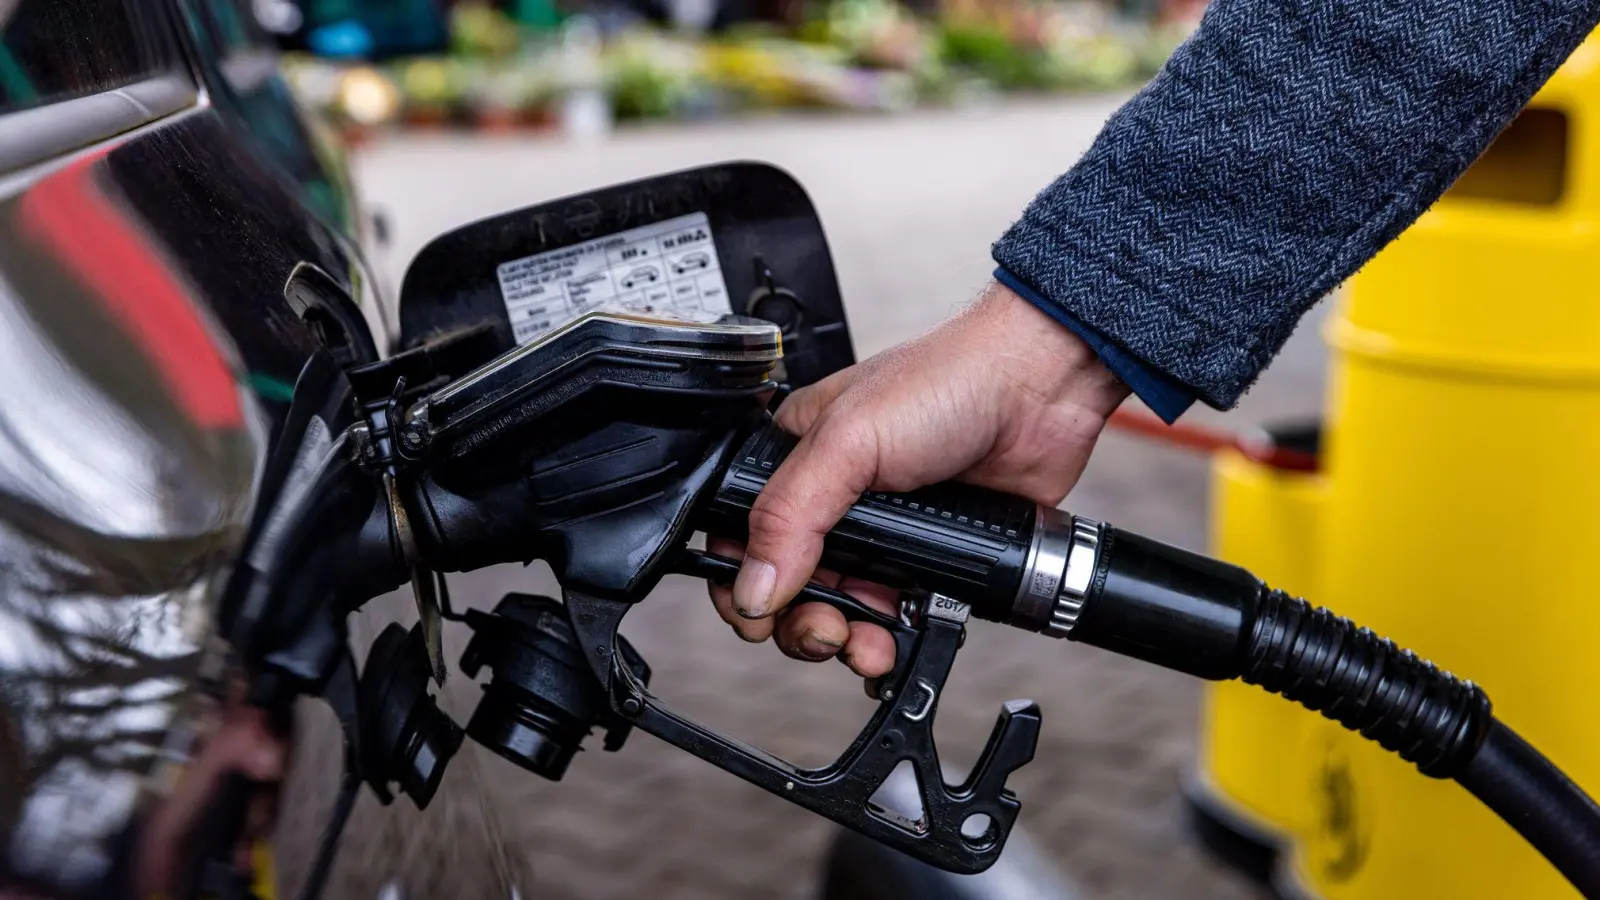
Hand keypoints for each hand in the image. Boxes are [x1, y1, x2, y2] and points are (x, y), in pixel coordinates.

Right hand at [707, 281, 1129, 676]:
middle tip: (823, 630)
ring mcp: (883, 534)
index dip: (741, 583)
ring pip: (840, 610)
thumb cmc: (947, 381)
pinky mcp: (930, 559)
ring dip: (843, 640)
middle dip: (798, 622)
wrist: (1039, 392)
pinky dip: (889, 640)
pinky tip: (894, 642)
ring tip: (862, 644)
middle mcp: (834, 500)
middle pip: (789, 587)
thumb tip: (753, 586)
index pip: (741, 534)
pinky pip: (894, 617)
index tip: (758, 614)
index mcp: (797, 460)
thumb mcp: (847, 441)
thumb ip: (791, 516)